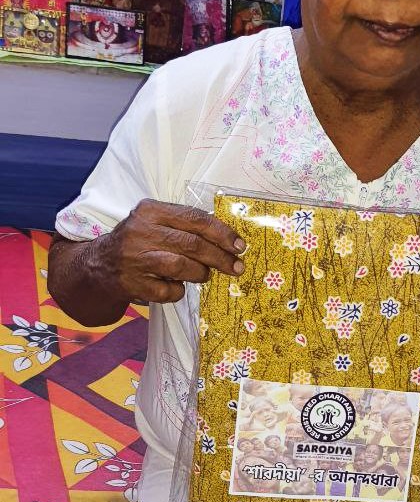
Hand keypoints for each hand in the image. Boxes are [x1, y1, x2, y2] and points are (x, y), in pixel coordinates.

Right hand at [102, 199, 245, 304]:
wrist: (98, 266)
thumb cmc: (138, 243)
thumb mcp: (155, 223)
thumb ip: (185, 226)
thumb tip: (228, 241)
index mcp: (150, 210)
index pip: (194, 218)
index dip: (222, 233)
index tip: (240, 245)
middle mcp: (140, 231)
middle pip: (192, 244)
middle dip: (220, 257)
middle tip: (236, 267)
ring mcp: (135, 258)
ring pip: (182, 266)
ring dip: (200, 274)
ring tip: (203, 275)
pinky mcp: (133, 282)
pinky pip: (168, 291)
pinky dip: (178, 291)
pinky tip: (175, 286)